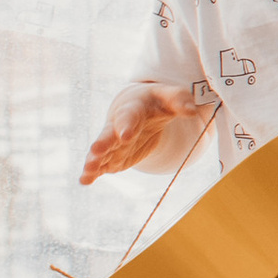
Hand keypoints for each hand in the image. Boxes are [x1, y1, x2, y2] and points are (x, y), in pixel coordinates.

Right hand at [78, 82, 209, 183]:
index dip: (127, 124)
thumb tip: (191, 111)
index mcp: (134, 106)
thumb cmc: (158, 101)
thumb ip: (180, 102)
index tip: (125, 135)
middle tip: (96, 151)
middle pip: (110, 133)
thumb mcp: (171, 97)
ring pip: (102, 151)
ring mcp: (113, 141)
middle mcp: (118, 124)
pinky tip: (85, 181)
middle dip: (103, 143)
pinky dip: (93, 172)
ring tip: (87, 171)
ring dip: (94, 160)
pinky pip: (101, 164)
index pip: (130, 115)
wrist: (140, 107)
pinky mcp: (112, 155)